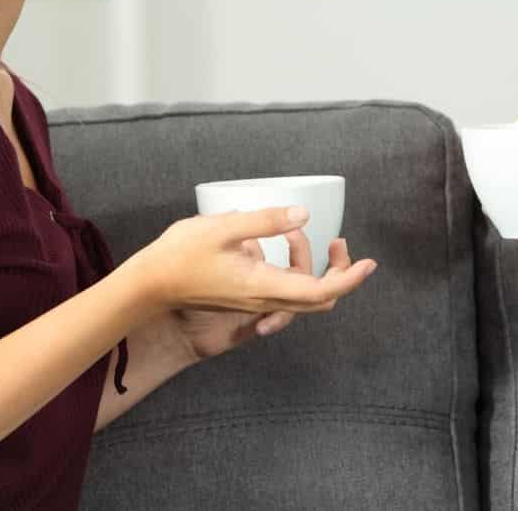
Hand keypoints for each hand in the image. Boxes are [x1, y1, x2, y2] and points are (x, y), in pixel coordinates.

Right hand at [133, 206, 377, 320]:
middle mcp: (263, 301)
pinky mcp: (245, 298)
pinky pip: (282, 292)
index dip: (349, 279)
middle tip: (339, 243)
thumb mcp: (222, 228)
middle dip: (339, 274)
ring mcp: (253, 303)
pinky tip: (275, 244)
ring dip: (310, 266)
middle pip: (318, 300)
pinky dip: (292, 270)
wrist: (148, 287)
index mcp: (262, 286)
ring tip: (294, 232)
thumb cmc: (179, 256)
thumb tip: (304, 215)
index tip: (369, 263)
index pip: (320, 291)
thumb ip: (264, 221)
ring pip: (300, 296)